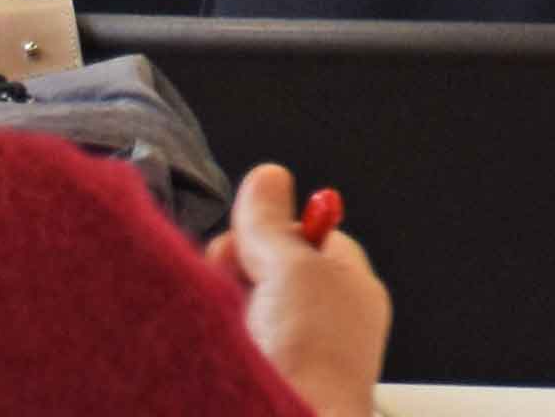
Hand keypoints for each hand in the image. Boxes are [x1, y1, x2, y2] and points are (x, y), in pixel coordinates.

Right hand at [214, 162, 388, 416]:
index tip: (251, 241)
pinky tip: (209, 348)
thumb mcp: (296, 270)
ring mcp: (282, 355)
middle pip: (261, 269)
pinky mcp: (247, 376)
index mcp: (349, 290)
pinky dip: (205, 337)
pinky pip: (212, 339)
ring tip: (226, 328)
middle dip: (236, 271)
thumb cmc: (313, 365)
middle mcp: (319, 323)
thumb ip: (273, 224)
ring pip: (229, 306)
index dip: (271, 232)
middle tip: (239, 288)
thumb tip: (267, 178)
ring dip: (218, 306)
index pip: (306, 235)